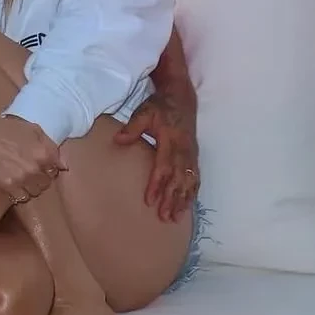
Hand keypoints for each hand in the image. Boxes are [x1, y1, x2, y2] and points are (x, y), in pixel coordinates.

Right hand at [0, 113, 65, 202]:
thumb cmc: (8, 129)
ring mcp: (22, 179)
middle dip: (40, 178)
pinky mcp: (8, 186)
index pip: (56, 170)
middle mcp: (36, 168)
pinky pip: (20, 197)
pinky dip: (19, 193)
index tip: (41, 166)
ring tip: (22, 179)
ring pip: (34, 192)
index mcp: (45, 153)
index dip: (48, 168)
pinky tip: (14, 184)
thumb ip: (50, 146)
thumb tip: (63, 165)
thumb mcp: (33, 130)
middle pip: (46, 183)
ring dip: (30, 187)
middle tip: (30, 173)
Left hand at [115, 93, 198, 222]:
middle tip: (164, 217)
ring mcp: (191, 153)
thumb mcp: (144, 112)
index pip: (163, 167)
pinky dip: (192, 192)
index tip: (149, 201)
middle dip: (171, 199)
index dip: (157, 184)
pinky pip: (196, 177)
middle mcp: (184, 149)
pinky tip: (188, 205)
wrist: (181, 97)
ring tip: (175, 217)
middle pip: (178, 179)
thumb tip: (118, 141)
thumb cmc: (160, 106)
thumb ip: (132, 127)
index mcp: (170, 140)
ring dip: (182, 200)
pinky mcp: (194, 155)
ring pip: (188, 181)